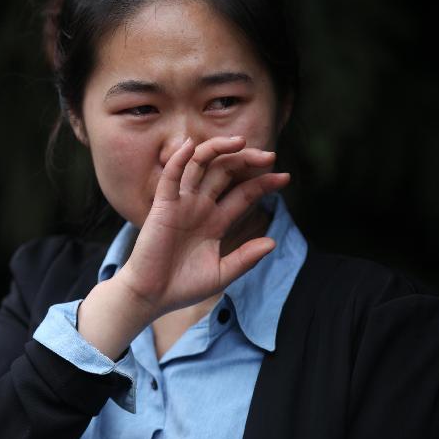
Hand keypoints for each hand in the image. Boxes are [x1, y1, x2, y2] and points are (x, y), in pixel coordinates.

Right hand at [116, 135, 289, 315]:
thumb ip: (245, 258)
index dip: (264, 184)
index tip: (285, 178)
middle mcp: (201, 207)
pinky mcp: (163, 206)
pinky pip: (171, 177)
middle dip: (248, 161)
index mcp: (216, 221)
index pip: (244, 193)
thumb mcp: (221, 273)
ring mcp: (182, 204)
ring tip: (241, 142)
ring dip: (219, 150)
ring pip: (201, 166)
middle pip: (226, 172)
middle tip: (270, 156)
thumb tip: (272, 242)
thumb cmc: (183, 287)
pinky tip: (191, 145)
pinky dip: (179, 159)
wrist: (152, 297)